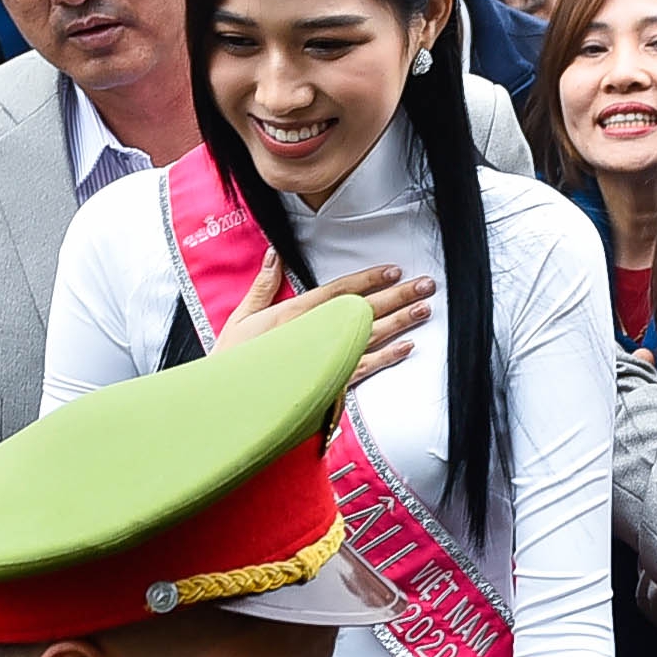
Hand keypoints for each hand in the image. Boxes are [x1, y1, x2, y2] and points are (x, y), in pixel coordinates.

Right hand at [215, 253, 433, 386]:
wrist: (229, 401)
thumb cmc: (233, 361)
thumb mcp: (243, 316)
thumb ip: (263, 285)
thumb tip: (274, 254)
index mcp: (295, 314)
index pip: (340, 291)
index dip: (368, 279)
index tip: (393, 270)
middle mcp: (315, 334)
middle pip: (364, 310)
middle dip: (398, 296)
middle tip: (426, 284)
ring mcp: (325, 359)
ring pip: (370, 336)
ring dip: (401, 321)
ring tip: (424, 309)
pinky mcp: (329, 383)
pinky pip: (364, 367)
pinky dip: (387, 357)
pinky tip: (407, 347)